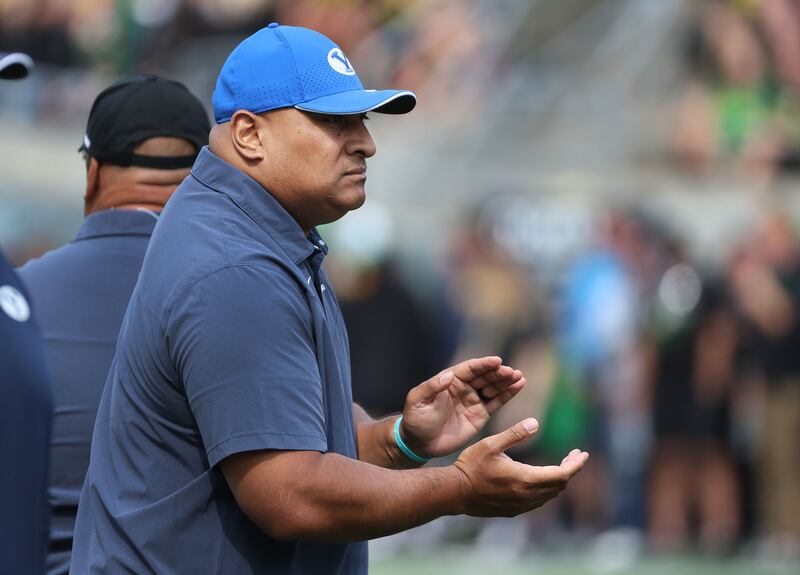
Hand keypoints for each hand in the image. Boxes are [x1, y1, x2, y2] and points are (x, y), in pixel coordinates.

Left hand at [400, 356, 524, 457]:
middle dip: (499, 373)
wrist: (419, 443)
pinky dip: (508, 394)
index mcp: (450, 380)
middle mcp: (464, 387)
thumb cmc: (416, 419)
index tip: (497, 361)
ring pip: (493, 387)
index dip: (484, 364)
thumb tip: (448, 375)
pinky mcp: (480, 415)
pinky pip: (496, 402)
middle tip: (512, 372)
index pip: (470, 368)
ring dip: (506, 381)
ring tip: (519, 377)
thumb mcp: (418, 400)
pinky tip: (519, 386)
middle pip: (485, 376)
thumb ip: (432, 387)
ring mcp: (473, 400)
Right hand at [453, 419, 587, 516]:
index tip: (582, 453)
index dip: (576, 464)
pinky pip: (539, 501)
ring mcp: (521, 505)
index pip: (563, 475)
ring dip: (559, 479)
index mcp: (525, 478)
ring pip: (550, 494)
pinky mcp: (514, 511)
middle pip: (560, 485)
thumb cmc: (471, 465)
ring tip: (561, 464)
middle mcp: (527, 495)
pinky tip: (542, 478)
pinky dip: (547, 488)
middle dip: (570, 469)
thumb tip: (536, 422)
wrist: (455, 492)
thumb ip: (515, 434)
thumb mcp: (491, 444)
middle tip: (573, 454)